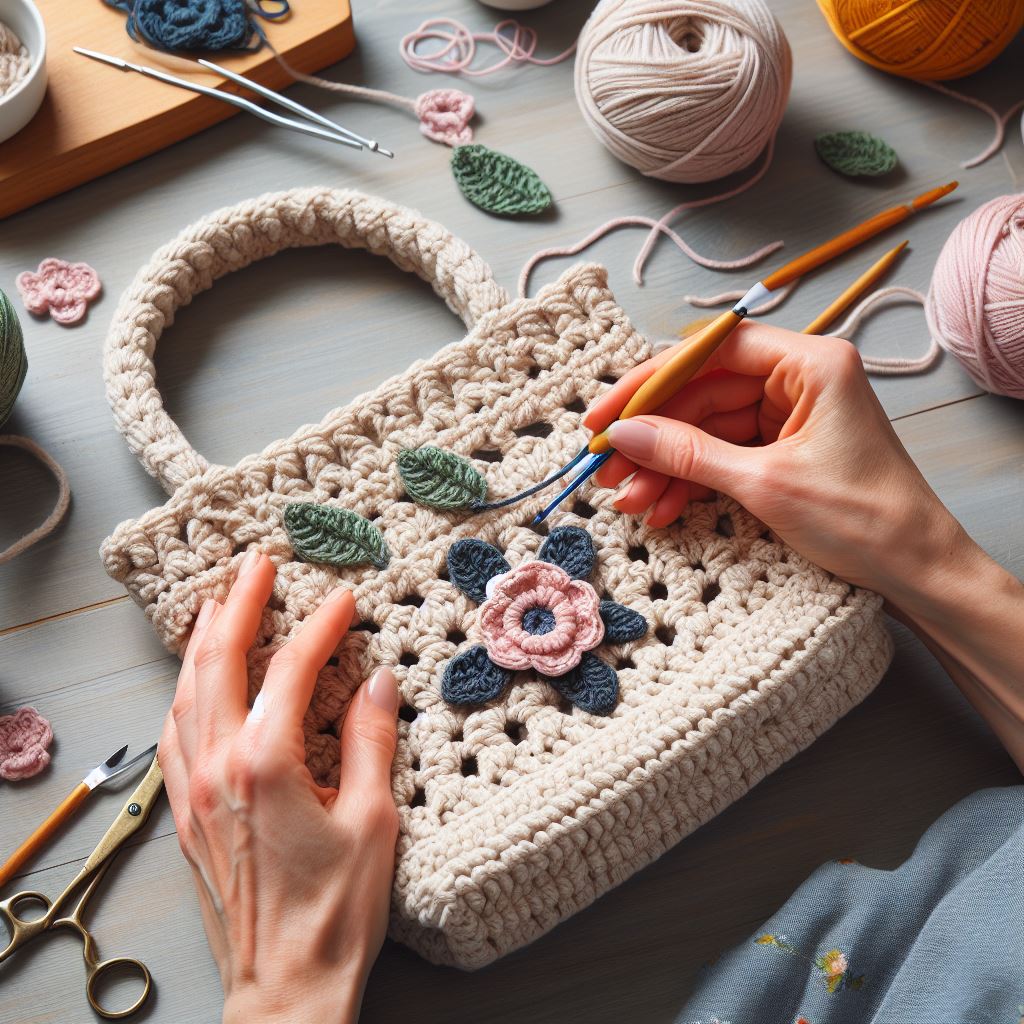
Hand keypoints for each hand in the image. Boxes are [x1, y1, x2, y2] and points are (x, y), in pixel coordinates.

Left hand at [158, 551, 399, 1023]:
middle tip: (256, 564)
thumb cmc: (335, 914)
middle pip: (217, 662)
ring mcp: (194, 792)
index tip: (342, 599)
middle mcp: (217, 768)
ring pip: (184, 693)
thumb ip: (373, 743)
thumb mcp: (373, 821)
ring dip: (202, 642)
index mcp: (266, 763)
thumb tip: (380, 685)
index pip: (292, 670)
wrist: (285, 987)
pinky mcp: (186, 817)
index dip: (319, 626)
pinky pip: (173, 734)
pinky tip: (194, 684)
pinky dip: (184, 692)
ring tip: (218, 605)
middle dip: (237, 605)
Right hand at [586, 322, 961, 604]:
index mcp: (810, 364)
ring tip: (628, 499)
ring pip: (706, 430)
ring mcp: (790, 417)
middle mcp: (799, 380)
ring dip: (665, 466)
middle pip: (703, 393)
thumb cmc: (864, 519)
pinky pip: (722, 456)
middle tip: (606, 464)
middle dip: (653, 436)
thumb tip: (624, 433)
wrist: (916, 572)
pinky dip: (690, 482)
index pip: (712, 352)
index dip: (652, 381)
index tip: (608, 413)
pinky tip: (658, 507)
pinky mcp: (783, 451)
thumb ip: (688, 453)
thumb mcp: (764, 484)